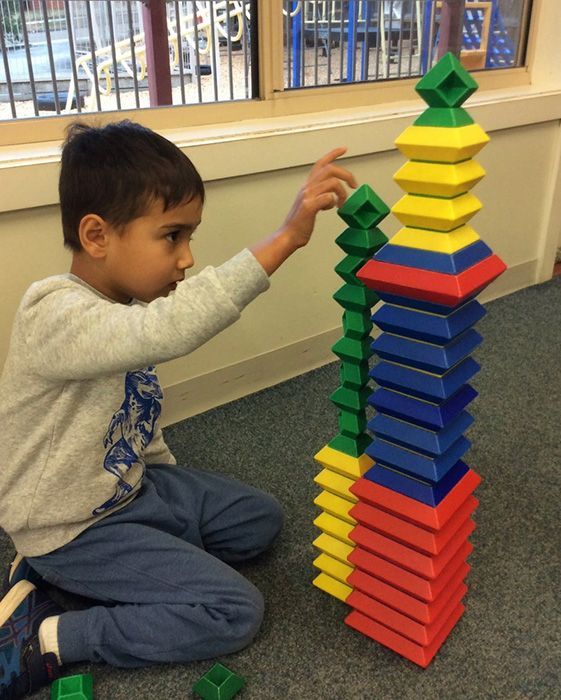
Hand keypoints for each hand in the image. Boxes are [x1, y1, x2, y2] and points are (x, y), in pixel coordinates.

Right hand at [250, 147, 356, 275]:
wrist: (288, 235)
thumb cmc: (300, 223)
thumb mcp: (310, 204)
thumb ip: (319, 196)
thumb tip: (333, 197)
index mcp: (308, 186)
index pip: (320, 164)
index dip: (332, 154)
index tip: (344, 149)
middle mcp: (307, 187)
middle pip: (330, 169)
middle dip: (346, 175)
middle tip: (354, 185)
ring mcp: (307, 196)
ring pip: (332, 183)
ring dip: (342, 193)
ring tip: (341, 204)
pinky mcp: (309, 207)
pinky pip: (328, 197)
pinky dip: (333, 202)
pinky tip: (330, 209)